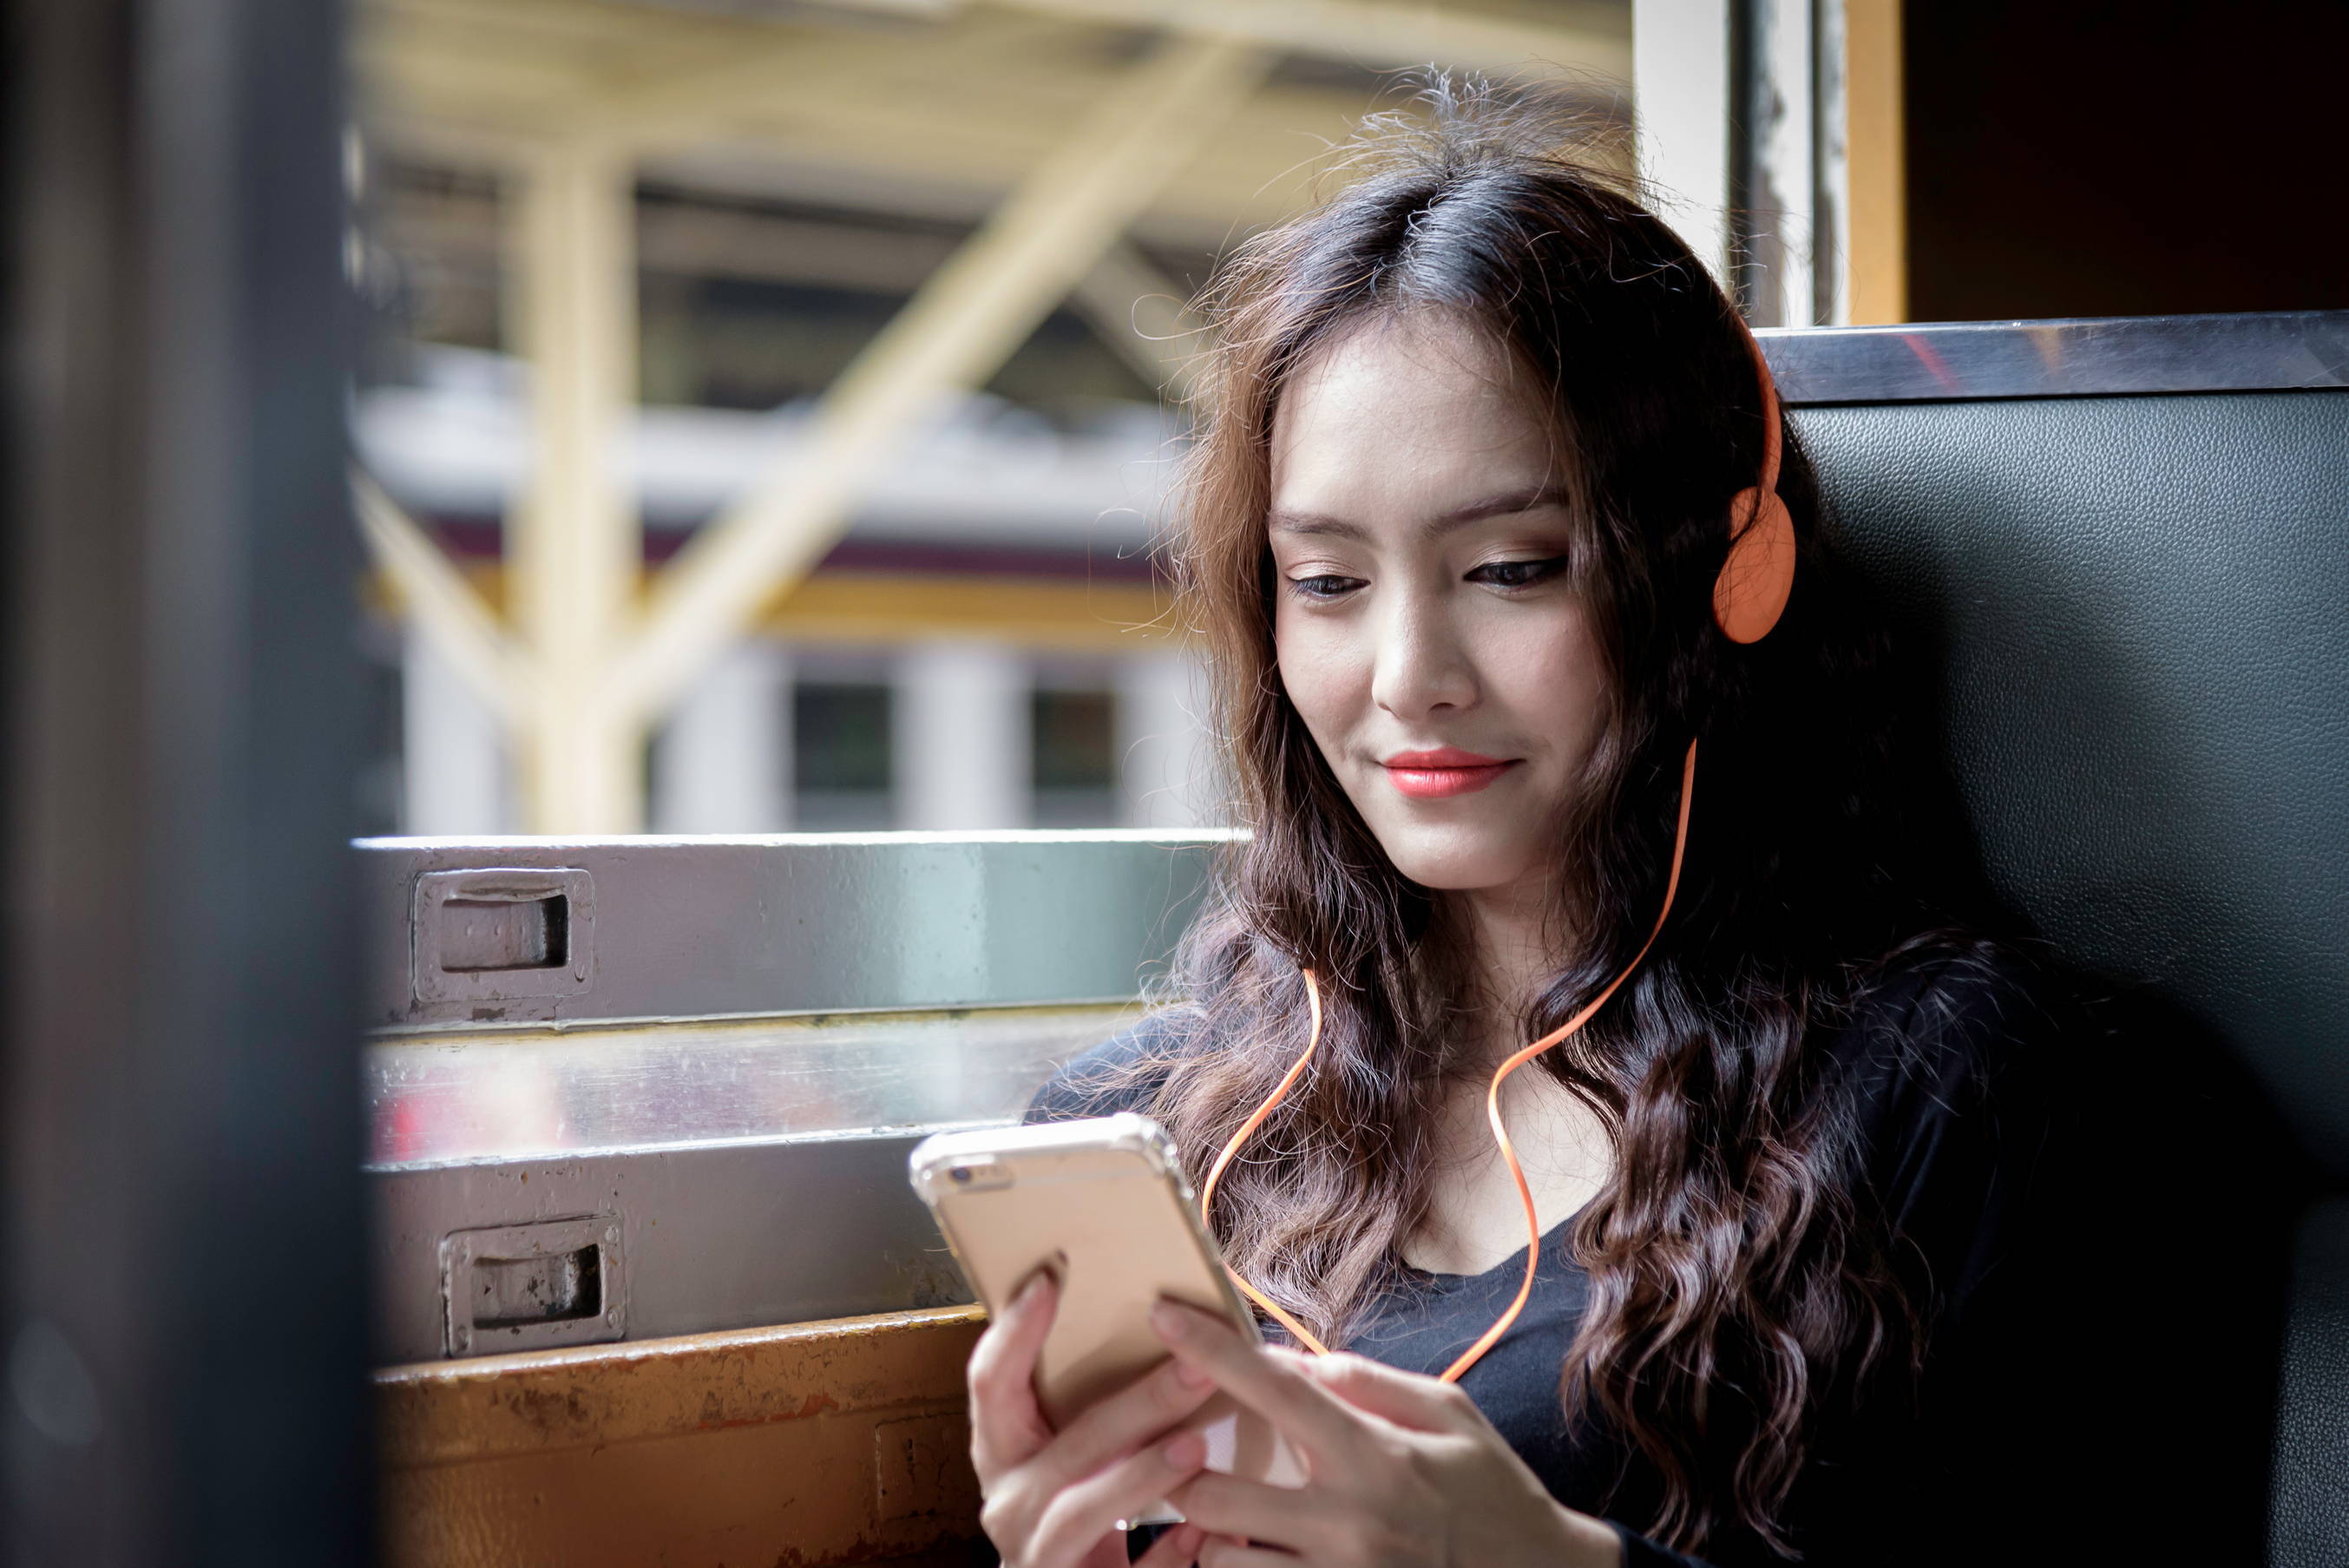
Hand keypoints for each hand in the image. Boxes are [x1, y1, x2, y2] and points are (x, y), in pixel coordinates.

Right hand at [965, 1271, 1221, 1567]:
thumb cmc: (1078, 1501)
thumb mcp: (1067, 1449)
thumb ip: (1089, 1401)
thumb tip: (1161, 1314)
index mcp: (1001, 1450)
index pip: (990, 1382)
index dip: (1014, 1332)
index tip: (1050, 1279)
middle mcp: (1008, 1500)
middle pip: (1068, 1446)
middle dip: (1139, 1404)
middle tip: (1199, 1367)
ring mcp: (1035, 1552)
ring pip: (1084, 1512)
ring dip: (1142, 1477)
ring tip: (1197, 1447)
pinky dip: (1163, 1556)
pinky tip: (1203, 1533)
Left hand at [1151, 1301, 1623, 1567]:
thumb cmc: (1491, 1489)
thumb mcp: (1447, 1413)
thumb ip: (1366, 1380)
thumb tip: (1292, 1359)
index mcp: (1372, 1454)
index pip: (1273, 1391)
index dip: (1211, 1350)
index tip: (1162, 1314)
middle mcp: (1346, 1521)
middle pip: (1211, 1494)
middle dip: (1185, 1472)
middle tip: (1185, 1455)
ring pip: (1218, 1560)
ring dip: (1210, 1536)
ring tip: (1225, 1518)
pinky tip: (1257, 1551)